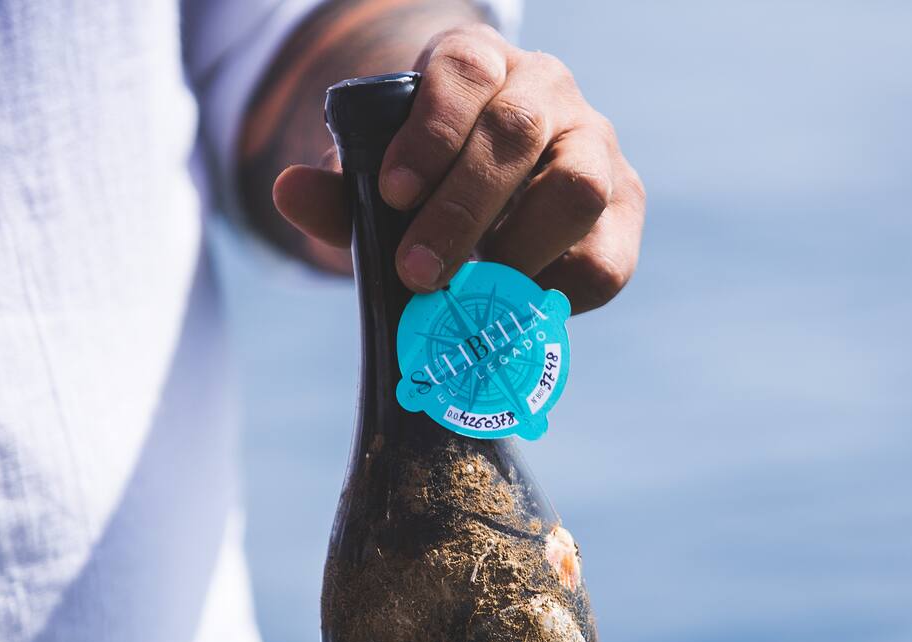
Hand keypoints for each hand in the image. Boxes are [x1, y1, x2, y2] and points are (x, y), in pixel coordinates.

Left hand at [272, 24, 644, 312]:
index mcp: (482, 63)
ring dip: (519, 250)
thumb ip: (340, 193)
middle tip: (418, 272)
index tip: (392, 192)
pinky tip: (514, 308)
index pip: (465, 72)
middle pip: (518, 132)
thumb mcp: (381, 185)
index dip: (431, 131)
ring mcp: (596, 147)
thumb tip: (287, 192)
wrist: (496, 198)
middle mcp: (548, 91)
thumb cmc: (431, 188)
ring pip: (578, 186)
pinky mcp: (624, 210)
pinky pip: (604, 257)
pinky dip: (556, 292)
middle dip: (462, 209)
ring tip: (475, 296)